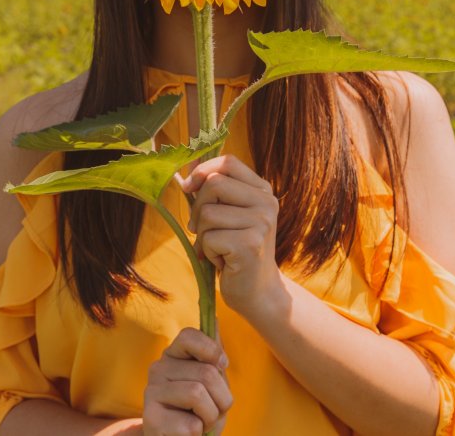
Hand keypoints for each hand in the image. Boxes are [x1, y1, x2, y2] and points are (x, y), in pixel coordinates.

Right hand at [143, 328, 231, 435]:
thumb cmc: (197, 411)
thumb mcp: (210, 381)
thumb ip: (212, 353)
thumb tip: (215, 317)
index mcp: (173, 355)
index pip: (189, 335)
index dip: (212, 351)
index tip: (220, 366)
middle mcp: (158, 369)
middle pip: (206, 372)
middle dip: (222, 399)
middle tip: (211, 410)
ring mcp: (151, 393)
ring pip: (198, 395)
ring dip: (211, 417)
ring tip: (201, 422)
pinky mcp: (151, 419)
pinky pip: (191, 424)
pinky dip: (198, 433)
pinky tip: (187, 434)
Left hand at [179, 155, 283, 320]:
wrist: (257, 291)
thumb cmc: (235, 250)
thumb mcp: (228, 214)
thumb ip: (212, 189)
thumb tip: (188, 166)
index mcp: (262, 190)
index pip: (228, 163)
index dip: (202, 170)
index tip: (188, 187)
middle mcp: (266, 203)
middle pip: (213, 184)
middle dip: (198, 208)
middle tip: (202, 230)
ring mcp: (261, 223)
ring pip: (207, 213)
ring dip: (202, 235)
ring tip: (217, 248)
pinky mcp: (250, 245)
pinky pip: (208, 238)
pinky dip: (207, 252)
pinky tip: (222, 261)